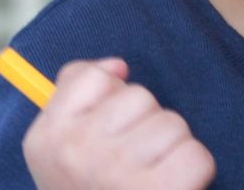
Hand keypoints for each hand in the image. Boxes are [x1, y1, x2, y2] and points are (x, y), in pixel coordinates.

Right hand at [23, 58, 215, 189]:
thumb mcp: (60, 149)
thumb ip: (77, 92)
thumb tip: (118, 66)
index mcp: (47, 138)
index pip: (92, 77)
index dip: (110, 99)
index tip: (107, 131)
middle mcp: (77, 152)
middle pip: (140, 97)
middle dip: (145, 125)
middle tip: (131, 165)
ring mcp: (116, 172)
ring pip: (172, 123)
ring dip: (171, 150)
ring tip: (150, 179)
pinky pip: (196, 154)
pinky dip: (194, 173)